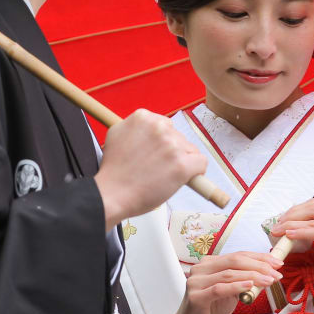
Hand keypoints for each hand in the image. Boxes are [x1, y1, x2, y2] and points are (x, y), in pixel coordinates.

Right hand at [94, 109, 207, 228]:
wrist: (111, 195)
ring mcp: (172, 146)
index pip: (165, 125)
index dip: (161, 142)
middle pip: (178, 137)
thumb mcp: (116, 135)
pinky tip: (186, 178)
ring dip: (182, 162)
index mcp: (143, 117)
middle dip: (171, 152)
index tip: (155, 154)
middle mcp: (159, 127)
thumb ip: (135, 128)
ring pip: (190, 150)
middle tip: (156, 168)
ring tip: (163, 176)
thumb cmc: (114, 171)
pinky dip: (197, 172)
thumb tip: (149, 129)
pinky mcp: (182, 165)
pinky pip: (201, 163)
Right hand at [166, 250, 283, 313]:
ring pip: (228, 274)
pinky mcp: (196, 297)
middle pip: (234, 261)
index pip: (238, 255)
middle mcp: (201, 268)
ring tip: (270, 280)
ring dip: (253, 276)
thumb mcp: (230, 293)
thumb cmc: (209, 311)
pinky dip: (236, 286)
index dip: (259, 257)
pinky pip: (219, 289)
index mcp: (209, 264)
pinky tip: (250, 286)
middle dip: (259, 265)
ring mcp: (196, 282)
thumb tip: (267, 274)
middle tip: (277, 272)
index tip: (277, 262)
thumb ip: (242, 281)